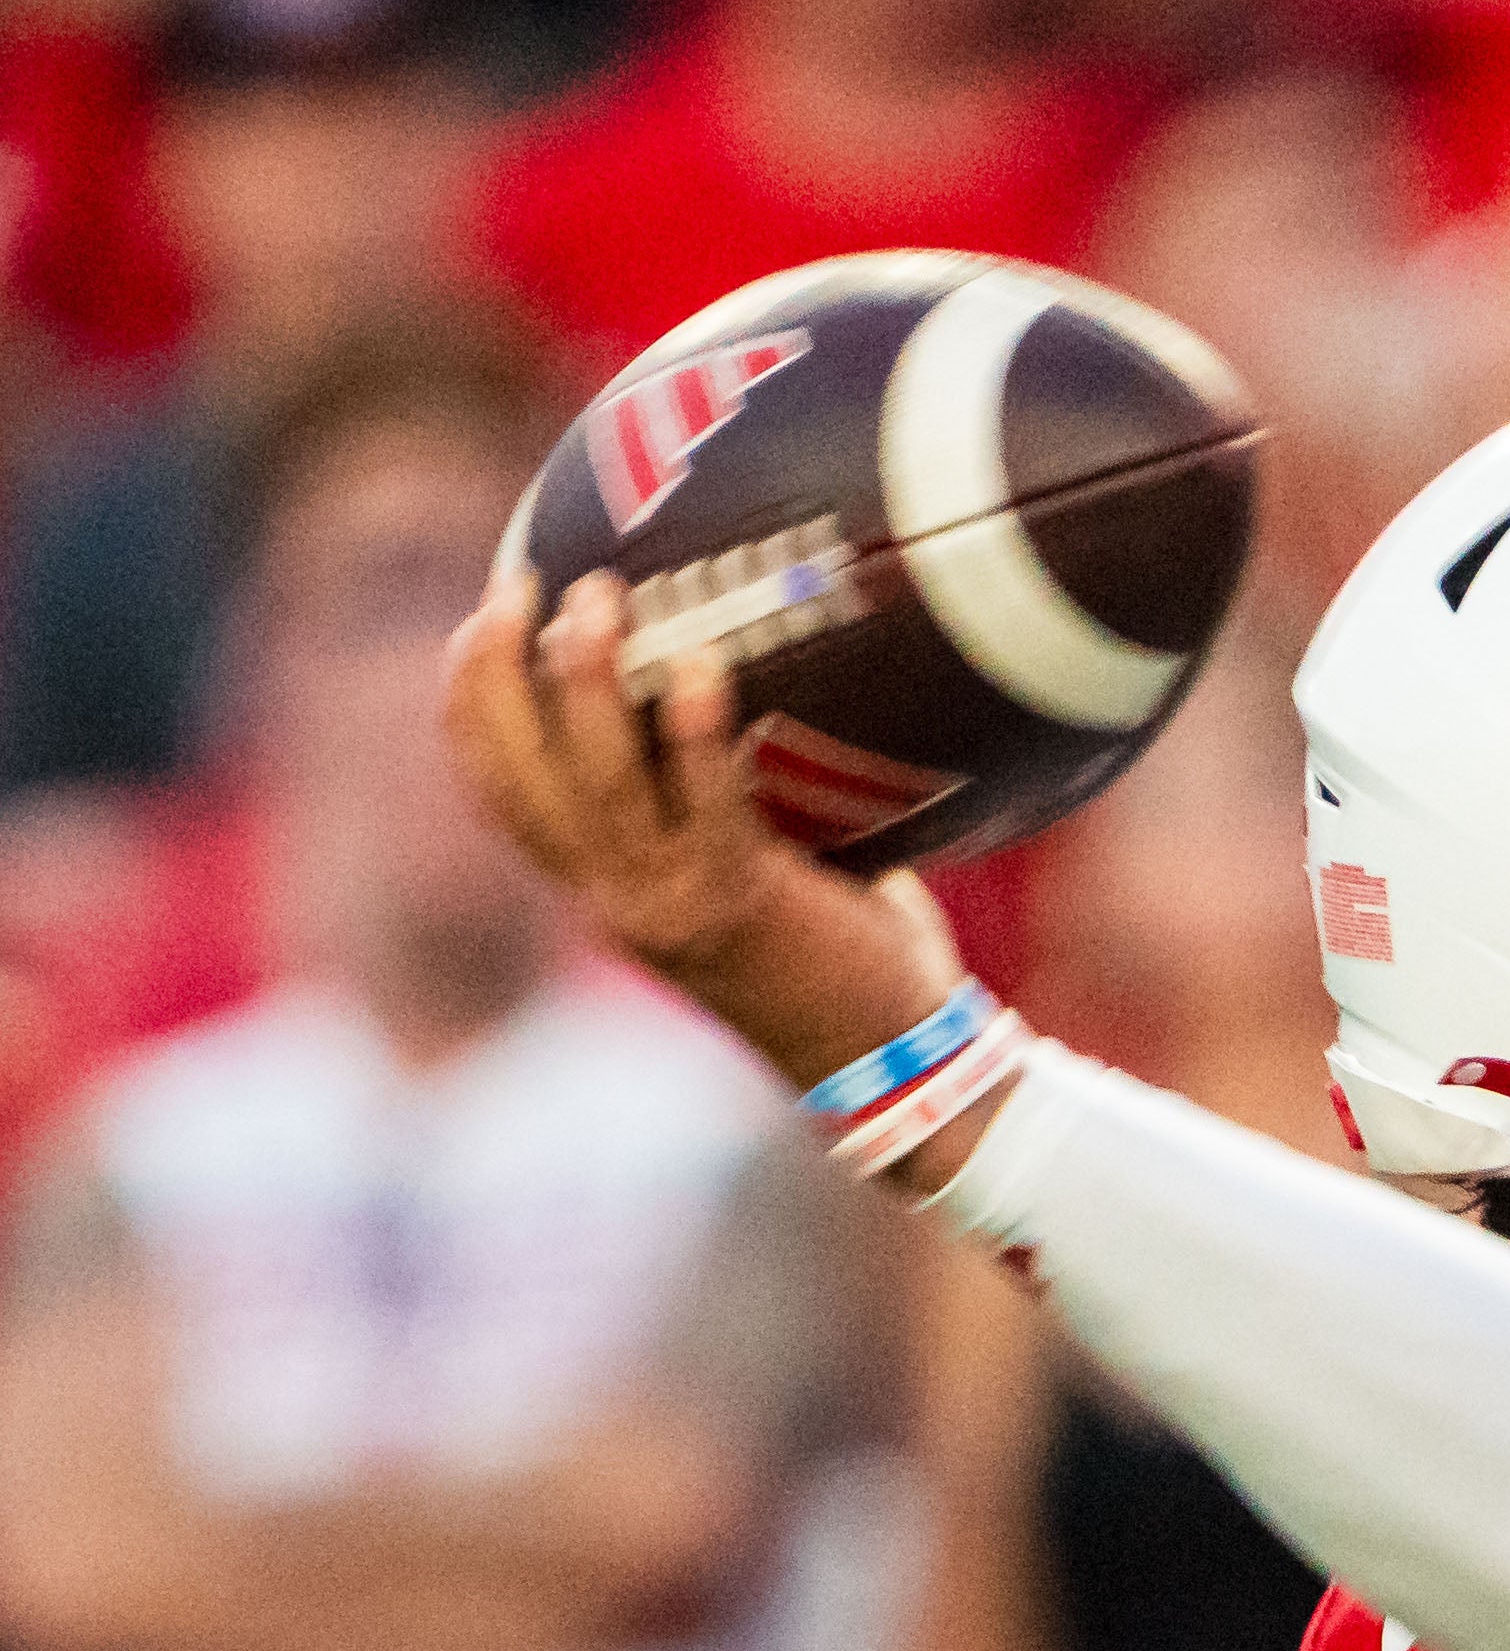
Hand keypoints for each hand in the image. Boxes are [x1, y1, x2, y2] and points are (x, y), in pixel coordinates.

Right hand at [438, 570, 954, 1091]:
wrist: (896, 1067)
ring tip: (603, 600)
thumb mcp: (746, 873)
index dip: (473, 695)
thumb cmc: (842, 953)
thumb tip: (732, 671)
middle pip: (518, 771)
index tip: (491, 611)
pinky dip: (700, 731)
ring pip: (596, 778)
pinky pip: (707, 802)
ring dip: (588, 680)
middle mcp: (613, 900)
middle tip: (532, 583)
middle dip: (504, 668)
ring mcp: (669, 906)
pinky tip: (704, 664)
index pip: (495, 786)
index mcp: (600, 890)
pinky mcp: (741, 906)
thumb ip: (716, 797)